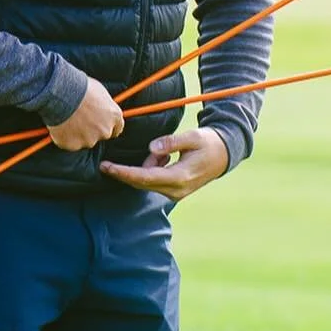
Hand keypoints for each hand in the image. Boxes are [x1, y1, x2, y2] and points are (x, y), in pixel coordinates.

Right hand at [48, 77, 123, 151]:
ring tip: (68, 119)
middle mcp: (105, 130)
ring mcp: (89, 140)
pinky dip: (65, 137)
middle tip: (79, 118)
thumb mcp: (99, 91)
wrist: (61, 92)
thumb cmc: (80, 87)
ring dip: (77, 133)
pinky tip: (60, 124)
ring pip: (84, 140)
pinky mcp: (74, 145)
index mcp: (114, 116)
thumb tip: (100, 107)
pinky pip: (69, 143)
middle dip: (92, 129)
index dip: (107, 125)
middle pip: (100, 135)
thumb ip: (103, 105)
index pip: (117, 128)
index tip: (100, 123)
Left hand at [100, 127, 228, 199]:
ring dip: (148, 165)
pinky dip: (153, 168)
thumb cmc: (208, 143)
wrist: (224, 155)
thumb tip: (152, 148)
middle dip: (126, 171)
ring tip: (166, 152)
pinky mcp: (173, 192)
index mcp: (180, 177)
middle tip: (106, 163)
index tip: (107, 168)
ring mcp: (174, 193)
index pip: (145, 177)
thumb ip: (172, 142)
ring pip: (146, 180)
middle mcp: (175, 190)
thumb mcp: (193, 137)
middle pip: (141, 182)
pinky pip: (153, 180)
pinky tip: (167, 159)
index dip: (124, 173)